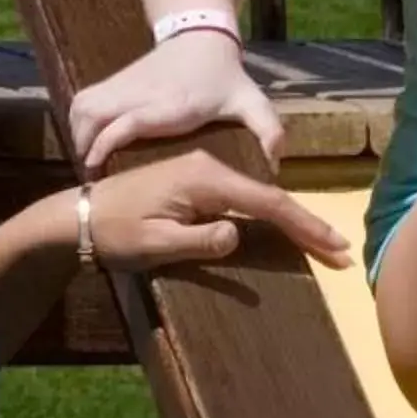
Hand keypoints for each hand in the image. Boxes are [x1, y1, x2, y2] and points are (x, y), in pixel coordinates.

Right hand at [70, 34, 284, 174]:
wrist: (199, 36)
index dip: (109, 140)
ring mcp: (123, 86)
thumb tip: (277, 159)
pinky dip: (78, 123)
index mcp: (170, 104)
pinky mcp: (113, 82)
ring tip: (89, 163)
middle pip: (95, 114)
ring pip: (83, 107)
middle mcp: (140, 93)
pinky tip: (88, 143)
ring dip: (79, 135)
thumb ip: (267, 128)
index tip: (96, 163)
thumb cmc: (223, 78)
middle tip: (93, 176)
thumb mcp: (250, 101)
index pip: (130, 119)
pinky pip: (82, 102)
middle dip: (85, 145)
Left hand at [87, 150, 351, 273]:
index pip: (267, 203)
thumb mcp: (155, 244)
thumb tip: (238, 235)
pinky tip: (281, 229)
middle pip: (269, 197)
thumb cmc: (113, 233)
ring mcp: (202, 172)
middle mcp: (209, 167)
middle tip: (341, 250)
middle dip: (306, 224)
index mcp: (204, 179)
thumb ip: (199, 241)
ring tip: (320, 243)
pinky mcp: (194, 182)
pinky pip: (240, 199)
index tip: (334, 246)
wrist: (76, 218)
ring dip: (289, 221)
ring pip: (257, 198)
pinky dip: (266, 216)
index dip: (304, 226)